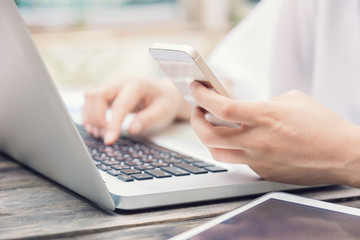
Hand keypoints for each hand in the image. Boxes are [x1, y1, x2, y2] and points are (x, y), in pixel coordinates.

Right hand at [83, 77, 190, 144]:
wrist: (164, 93)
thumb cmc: (165, 102)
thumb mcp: (164, 112)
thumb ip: (149, 119)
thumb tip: (132, 130)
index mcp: (137, 84)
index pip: (119, 105)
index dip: (112, 124)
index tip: (109, 140)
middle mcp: (121, 81)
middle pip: (96, 95)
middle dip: (96, 118)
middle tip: (104, 137)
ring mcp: (112, 84)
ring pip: (90, 97)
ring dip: (91, 118)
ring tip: (101, 134)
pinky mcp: (106, 91)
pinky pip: (90, 101)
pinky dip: (90, 115)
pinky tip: (97, 128)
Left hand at [190, 82, 359, 186]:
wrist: (342, 155)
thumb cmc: (322, 125)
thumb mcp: (291, 100)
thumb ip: (262, 103)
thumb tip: (243, 109)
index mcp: (266, 116)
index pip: (221, 107)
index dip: (202, 97)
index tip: (195, 89)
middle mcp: (258, 141)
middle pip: (209, 136)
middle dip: (195, 121)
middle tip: (197, 110)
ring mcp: (259, 160)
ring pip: (217, 153)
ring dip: (208, 138)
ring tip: (210, 126)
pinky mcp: (263, 172)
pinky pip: (238, 161)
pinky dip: (232, 149)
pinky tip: (238, 140)